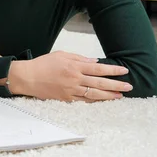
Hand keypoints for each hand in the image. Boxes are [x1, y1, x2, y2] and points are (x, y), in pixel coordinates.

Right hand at [8, 51, 132, 101]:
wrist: (28, 77)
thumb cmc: (43, 64)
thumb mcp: (61, 55)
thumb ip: (79, 58)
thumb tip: (95, 62)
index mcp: (74, 66)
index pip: (98, 68)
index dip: (112, 70)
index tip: (124, 71)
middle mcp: (74, 79)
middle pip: (99, 83)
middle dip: (116, 85)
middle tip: (128, 86)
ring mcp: (70, 90)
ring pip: (94, 95)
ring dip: (108, 96)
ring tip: (120, 96)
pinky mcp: (66, 99)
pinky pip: (83, 101)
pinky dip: (94, 102)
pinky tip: (103, 101)